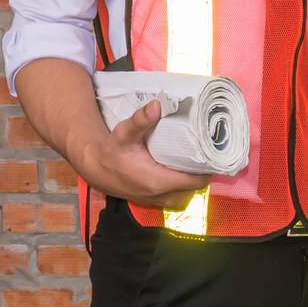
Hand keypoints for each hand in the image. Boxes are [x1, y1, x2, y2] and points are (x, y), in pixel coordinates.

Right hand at [78, 99, 210, 209]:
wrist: (96, 168)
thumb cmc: (112, 151)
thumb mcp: (124, 133)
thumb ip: (140, 120)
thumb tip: (156, 105)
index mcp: (157, 181)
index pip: (194, 181)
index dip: (206, 169)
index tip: (211, 153)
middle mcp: (159, 195)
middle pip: (194, 189)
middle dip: (201, 173)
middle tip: (205, 153)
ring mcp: (156, 201)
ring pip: (186, 196)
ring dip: (192, 181)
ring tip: (196, 160)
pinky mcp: (152, 201)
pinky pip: (176, 197)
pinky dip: (182, 186)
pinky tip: (182, 170)